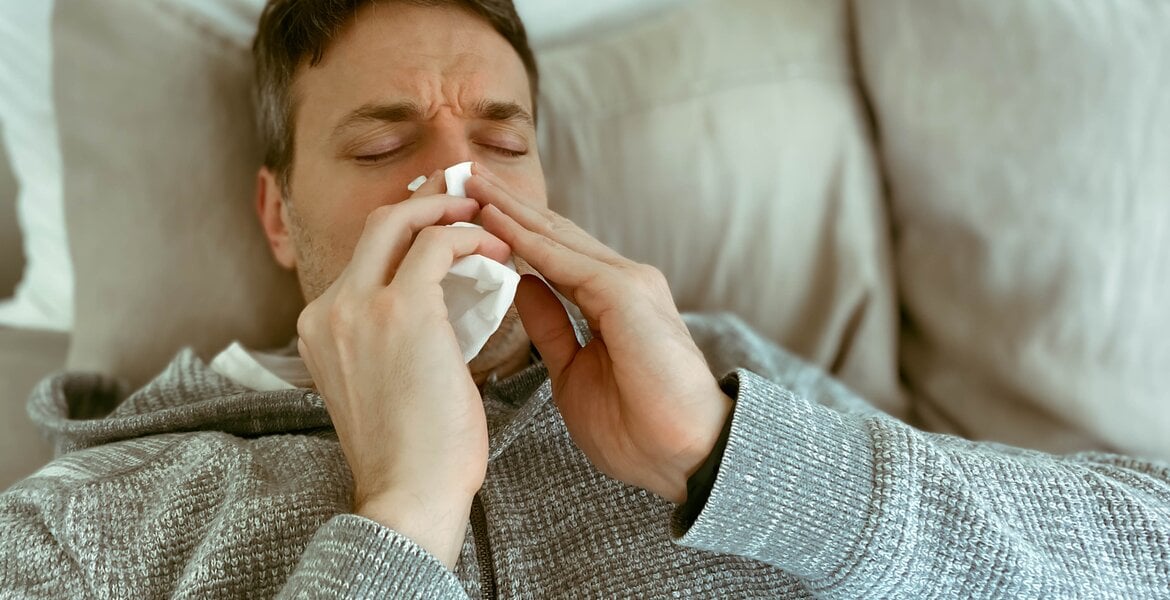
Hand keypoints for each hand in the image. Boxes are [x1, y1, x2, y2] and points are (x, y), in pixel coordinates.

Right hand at [296, 171, 510, 566]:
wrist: (408, 496)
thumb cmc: (411, 455)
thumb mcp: (379, 386)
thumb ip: (386, 343)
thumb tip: (430, 317)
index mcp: (320, 327)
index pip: (363, 257)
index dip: (407, 232)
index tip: (444, 225)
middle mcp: (329, 309)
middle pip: (376, 224)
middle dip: (426, 202)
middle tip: (467, 199)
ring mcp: (359, 306)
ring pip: (403, 222)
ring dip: (452, 214)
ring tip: (490, 223)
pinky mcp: (401, 309)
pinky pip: (439, 245)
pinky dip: (472, 239)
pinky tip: (499, 253)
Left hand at [467, 165, 733, 503]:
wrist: (686, 457)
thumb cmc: (637, 427)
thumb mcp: (573, 372)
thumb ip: (551, 326)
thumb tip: (522, 286)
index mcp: (609, 301)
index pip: (551, 253)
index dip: (509, 230)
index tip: (465, 212)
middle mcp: (622, 281)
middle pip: (553, 233)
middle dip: (506, 206)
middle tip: (460, 176)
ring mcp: (629, 283)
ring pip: (558, 237)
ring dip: (512, 210)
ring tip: (471, 184)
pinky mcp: (629, 294)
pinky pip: (568, 262)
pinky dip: (530, 240)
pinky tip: (497, 222)